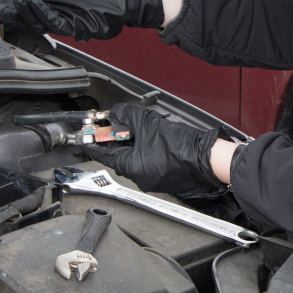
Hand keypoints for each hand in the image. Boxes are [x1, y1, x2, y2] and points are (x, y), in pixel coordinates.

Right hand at [0, 0, 163, 40]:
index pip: (19, 2)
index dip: (0, 6)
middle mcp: (56, 9)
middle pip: (23, 15)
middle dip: (4, 14)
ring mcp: (66, 19)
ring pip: (37, 21)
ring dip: (23, 12)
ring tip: (13, 0)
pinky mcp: (79, 26)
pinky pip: (56, 23)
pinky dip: (43, 13)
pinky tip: (33, 3)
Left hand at [83, 103, 221, 195]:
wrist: (207, 157)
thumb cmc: (181, 146)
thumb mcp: (147, 123)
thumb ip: (126, 116)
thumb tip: (116, 114)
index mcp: (132, 169)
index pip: (103, 155)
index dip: (93, 141)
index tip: (85, 135)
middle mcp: (139, 178)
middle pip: (118, 155)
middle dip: (115, 138)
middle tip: (111, 123)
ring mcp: (152, 179)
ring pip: (133, 157)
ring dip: (131, 141)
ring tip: (135, 127)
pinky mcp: (163, 176)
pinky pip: (146, 160)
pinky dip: (143, 148)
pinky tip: (150, 136)